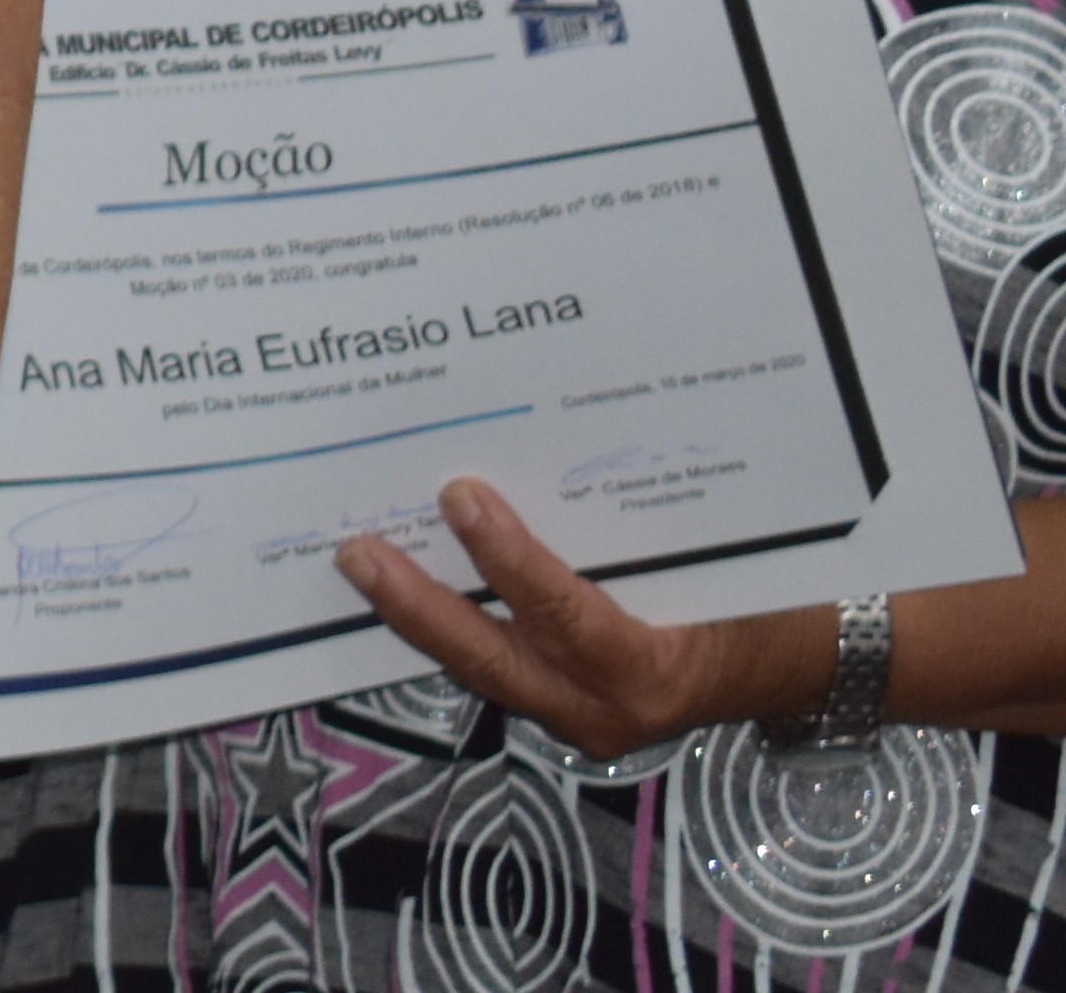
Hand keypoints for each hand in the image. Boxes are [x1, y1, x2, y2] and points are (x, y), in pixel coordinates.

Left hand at [337, 479, 829, 760]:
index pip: (566, 618)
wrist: (811, 662)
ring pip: (482, 668)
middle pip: (494, 659)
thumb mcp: (726, 566)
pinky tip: (408, 584)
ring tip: (359, 563)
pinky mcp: (565, 705)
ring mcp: (579, 715)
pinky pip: (497, 665)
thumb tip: (555, 452)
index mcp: (652, 671)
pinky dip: (451, 626)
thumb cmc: (778, 601)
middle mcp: (605, 708)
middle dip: (418, 608)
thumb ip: (645, 533)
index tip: (461, 498)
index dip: (509, 561)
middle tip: (356, 553)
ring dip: (419, 618)